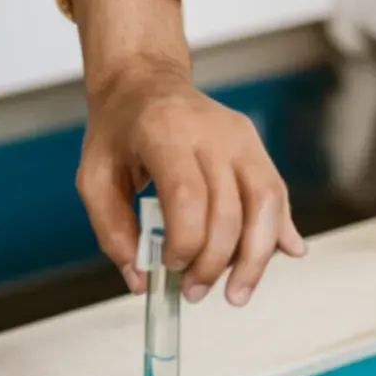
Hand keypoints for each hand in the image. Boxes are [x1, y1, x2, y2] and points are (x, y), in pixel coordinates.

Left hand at [70, 0, 306, 305]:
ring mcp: (241, 138)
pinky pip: (275, 196)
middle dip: (214, 263)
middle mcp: (211, 132)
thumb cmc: (118, 132)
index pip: (188, 198)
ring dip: (255, 258)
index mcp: (165, 133)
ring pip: (265, 204)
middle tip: (193, 292)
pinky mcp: (256, 148)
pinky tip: (282, 255)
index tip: (169, 267)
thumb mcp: (93, 178)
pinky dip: (277, 232)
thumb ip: (112, 232)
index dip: (184, 244)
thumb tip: (141, 281)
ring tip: (236, 293)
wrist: (145, 82)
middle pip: (230, 210)